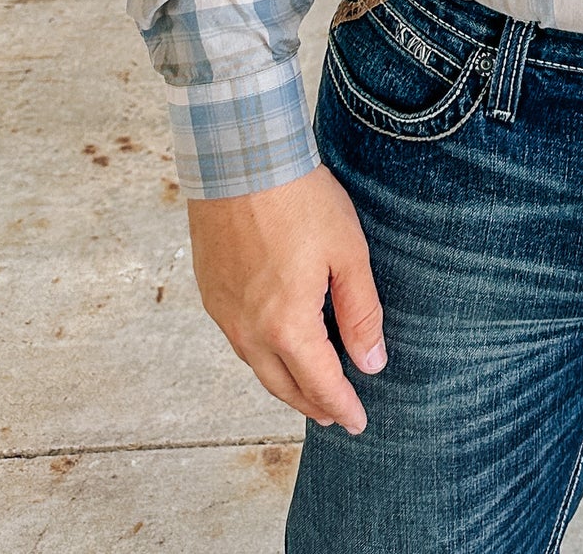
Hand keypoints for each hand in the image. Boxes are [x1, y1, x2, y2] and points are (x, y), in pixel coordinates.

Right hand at [188, 165, 385, 432]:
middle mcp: (250, 329)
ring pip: (257, 365)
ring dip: (284, 381)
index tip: (358, 422)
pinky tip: (274, 344)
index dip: (342, 406)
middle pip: (284, 385)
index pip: (320, 384)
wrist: (240, 159)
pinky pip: (238, 339)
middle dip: (312, 404)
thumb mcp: (348, 253)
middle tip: (335, 414)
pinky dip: (261, 353)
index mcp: (288, 325)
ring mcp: (225, 312)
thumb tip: (372, 363)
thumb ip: (361, 313)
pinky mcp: (210, 291)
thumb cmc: (299, 200)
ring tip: (307, 385)